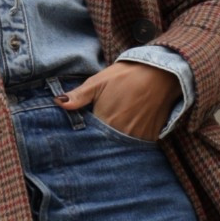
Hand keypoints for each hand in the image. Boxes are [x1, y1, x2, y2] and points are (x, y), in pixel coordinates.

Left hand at [55, 60, 179, 138]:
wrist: (161, 73)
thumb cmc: (127, 75)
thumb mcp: (99, 81)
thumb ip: (78, 96)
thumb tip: (58, 103)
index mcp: (104, 121)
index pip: (89, 137)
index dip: (85, 135)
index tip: (83, 131)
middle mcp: (121, 133)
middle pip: (104, 144)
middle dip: (99, 141)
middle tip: (100, 131)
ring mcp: (137, 137)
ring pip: (120, 147)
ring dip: (116, 142)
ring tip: (116, 129)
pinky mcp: (151, 137)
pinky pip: (137, 145)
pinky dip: (132, 141)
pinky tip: (130, 129)